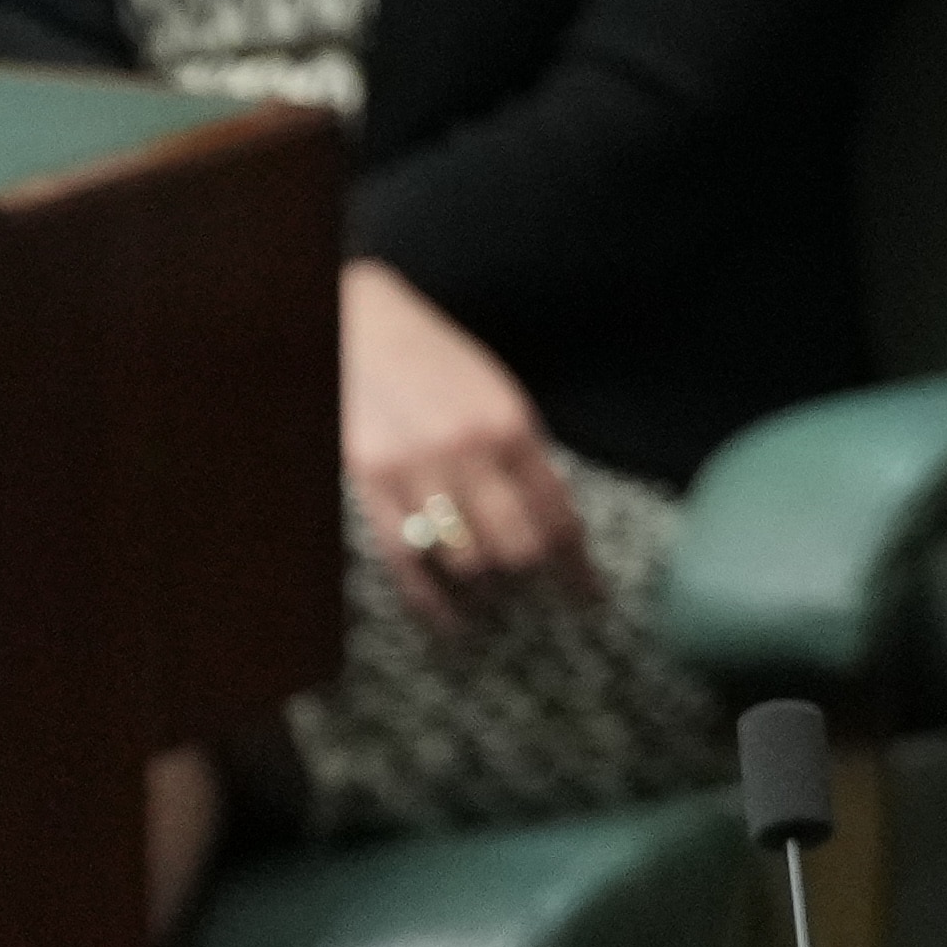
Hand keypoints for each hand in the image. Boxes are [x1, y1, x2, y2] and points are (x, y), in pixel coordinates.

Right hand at [339, 257, 586, 627]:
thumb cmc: (430, 360)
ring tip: (486, 601)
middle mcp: (470, 450)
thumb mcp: (492, 395)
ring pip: (467, 562)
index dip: (577, 567)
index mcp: (512, 424)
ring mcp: (417, 469)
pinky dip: (432, 601)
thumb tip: (545, 523)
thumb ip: (519, 455)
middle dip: (529, 579)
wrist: (358, 326)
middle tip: (530, 593)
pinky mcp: (371, 484)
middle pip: (518, 548)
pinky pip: (408, 562)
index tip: (589, 599)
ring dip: (483, 590)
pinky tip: (448, 620)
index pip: (558, 513)